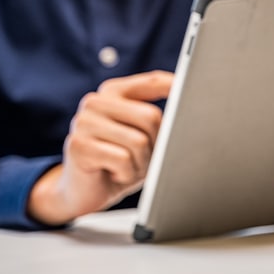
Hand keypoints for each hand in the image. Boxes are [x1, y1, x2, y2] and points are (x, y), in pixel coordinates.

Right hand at [28, 70, 173, 225]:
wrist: (84, 192)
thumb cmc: (119, 161)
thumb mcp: (142, 135)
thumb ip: (156, 119)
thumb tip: (187, 113)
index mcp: (114, 91)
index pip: (152, 82)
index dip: (175, 87)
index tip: (194, 92)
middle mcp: (96, 101)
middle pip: (150, 116)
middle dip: (156, 145)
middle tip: (144, 159)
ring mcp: (84, 122)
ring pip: (138, 141)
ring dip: (142, 163)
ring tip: (129, 167)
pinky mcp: (79, 146)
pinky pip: (122, 160)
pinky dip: (127, 173)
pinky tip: (115, 174)